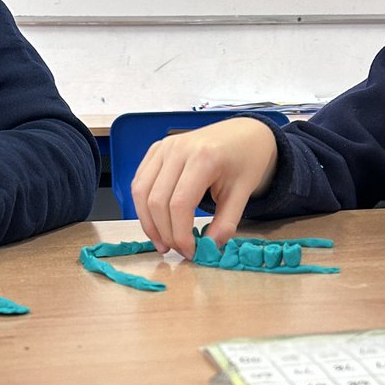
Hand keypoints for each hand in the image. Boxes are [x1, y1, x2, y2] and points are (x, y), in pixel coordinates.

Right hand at [131, 117, 278, 258]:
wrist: (243, 133)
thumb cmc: (244, 159)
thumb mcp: (243, 193)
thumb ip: (226, 222)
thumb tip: (209, 247)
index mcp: (203, 157)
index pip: (179, 204)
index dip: (180, 234)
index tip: (190, 251)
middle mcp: (178, 149)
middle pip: (157, 201)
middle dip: (165, 232)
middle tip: (177, 249)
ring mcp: (164, 147)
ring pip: (141, 192)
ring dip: (148, 223)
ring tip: (162, 242)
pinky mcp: (156, 150)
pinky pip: (140, 182)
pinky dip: (143, 206)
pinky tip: (156, 221)